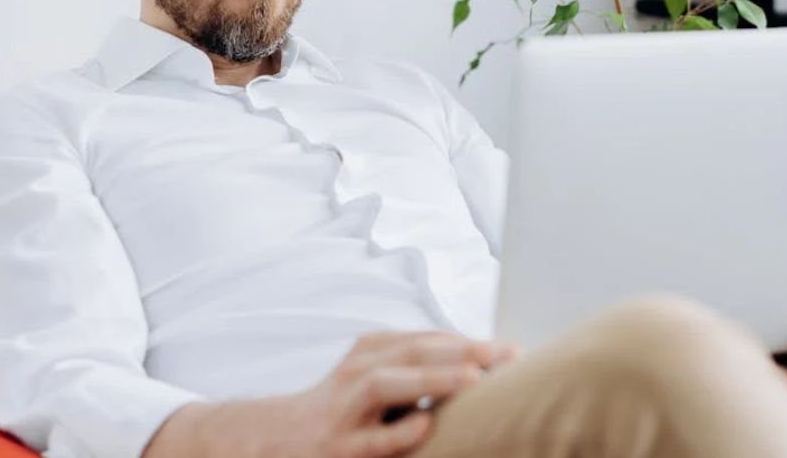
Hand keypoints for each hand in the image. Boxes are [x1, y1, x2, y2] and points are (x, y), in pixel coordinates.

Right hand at [144, 330, 519, 457]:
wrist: (275, 442)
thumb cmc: (342, 411)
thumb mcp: (373, 377)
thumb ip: (415, 368)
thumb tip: (485, 367)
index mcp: (369, 353)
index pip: (424, 339)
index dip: (468, 342)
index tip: (510, 349)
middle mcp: (355, 374)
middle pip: (409, 351)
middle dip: (459, 351)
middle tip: (506, 356)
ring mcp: (344, 413)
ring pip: (385, 385)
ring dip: (430, 379)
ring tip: (474, 380)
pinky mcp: (338, 449)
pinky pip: (370, 441)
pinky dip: (398, 432)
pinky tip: (425, 426)